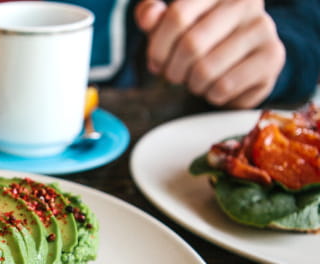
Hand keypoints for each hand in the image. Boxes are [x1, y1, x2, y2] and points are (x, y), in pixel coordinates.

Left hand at [135, 0, 285, 107]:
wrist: (241, 62)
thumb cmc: (200, 39)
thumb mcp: (170, 23)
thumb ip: (152, 15)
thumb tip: (149, 16)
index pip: (177, 17)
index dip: (158, 47)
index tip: (156, 61)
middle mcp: (245, 2)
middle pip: (191, 45)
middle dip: (174, 70)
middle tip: (175, 75)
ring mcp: (263, 28)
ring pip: (206, 69)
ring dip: (193, 84)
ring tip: (197, 80)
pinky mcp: (272, 57)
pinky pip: (224, 86)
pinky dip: (211, 94)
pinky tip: (216, 86)